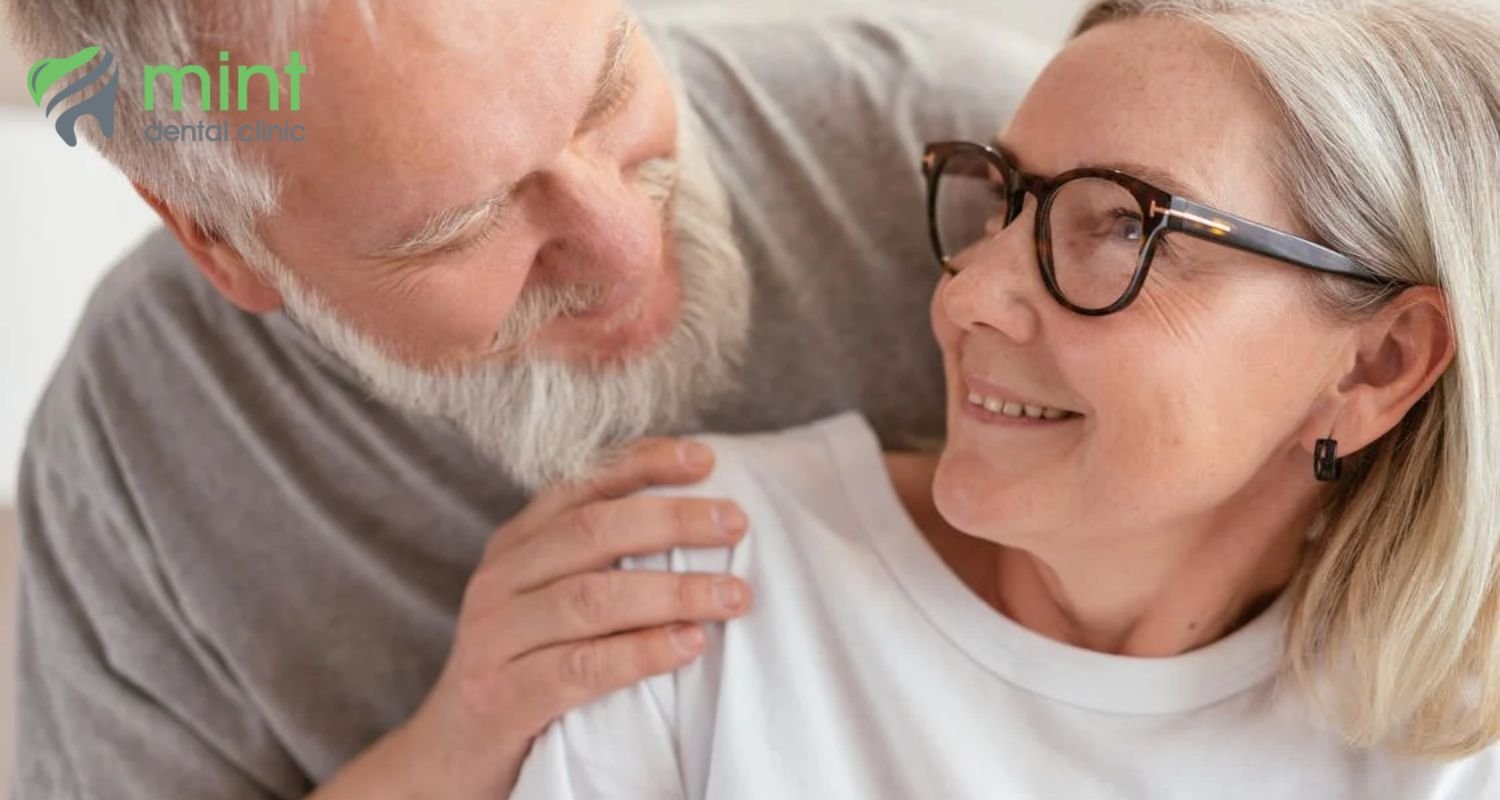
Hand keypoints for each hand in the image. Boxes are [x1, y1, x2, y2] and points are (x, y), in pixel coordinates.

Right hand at [312, 438, 752, 798]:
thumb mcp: (547, 600)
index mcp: (515, 545)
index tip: (704, 460)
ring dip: (672, 592)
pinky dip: (641, 653)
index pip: (580, 484)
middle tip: (736, 524)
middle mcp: (500, 580)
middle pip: (591, 532)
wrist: (449, 754)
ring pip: (591, 598)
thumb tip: (697, 522)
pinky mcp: (502, 696)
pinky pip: (581, 667)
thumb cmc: (523, 667)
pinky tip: (688, 645)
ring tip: (732, 595)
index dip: (642, 464)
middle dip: (672, 521)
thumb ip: (598, 562)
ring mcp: (495, 637)